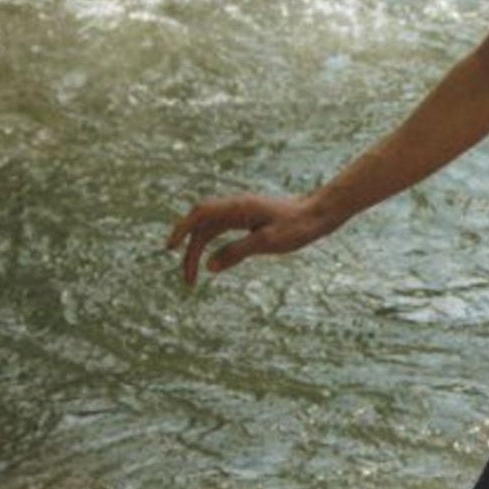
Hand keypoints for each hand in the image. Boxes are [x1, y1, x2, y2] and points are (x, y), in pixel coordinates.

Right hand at [165, 193, 333, 287]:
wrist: (318, 213)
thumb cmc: (297, 227)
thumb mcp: (267, 242)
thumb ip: (237, 252)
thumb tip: (209, 266)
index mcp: (238, 207)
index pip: (200, 215)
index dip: (182, 230)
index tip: (170, 249)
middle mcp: (235, 207)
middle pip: (201, 225)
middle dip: (189, 251)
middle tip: (188, 281)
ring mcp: (240, 212)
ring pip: (209, 229)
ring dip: (198, 251)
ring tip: (194, 277)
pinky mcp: (246, 219)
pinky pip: (220, 230)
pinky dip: (210, 245)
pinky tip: (210, 262)